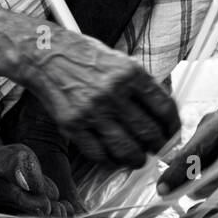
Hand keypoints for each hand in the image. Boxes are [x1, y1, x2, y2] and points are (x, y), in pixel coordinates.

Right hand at [26, 31, 179, 168]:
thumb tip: (162, 113)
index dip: (173, 126)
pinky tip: (115, 158)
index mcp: (129, 72)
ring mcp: (91, 110)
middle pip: (148, 132)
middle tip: (157, 148)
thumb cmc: (85, 57)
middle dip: (158, 146)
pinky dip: (111, 161)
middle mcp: (113, 92)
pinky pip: (98, 154)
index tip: (172, 133)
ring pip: (126, 149)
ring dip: (137, 159)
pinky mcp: (72, 125)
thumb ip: (140, 84)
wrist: (44, 55)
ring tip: (138, 158)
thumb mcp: (119, 60)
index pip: (164, 108)